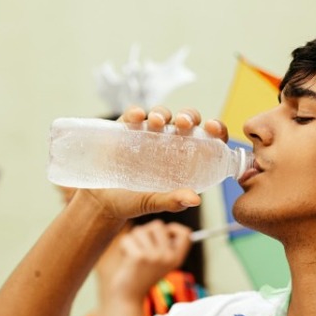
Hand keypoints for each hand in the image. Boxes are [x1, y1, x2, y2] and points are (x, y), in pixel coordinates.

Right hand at [71, 106, 229, 221]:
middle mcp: (170, 142)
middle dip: (188, 116)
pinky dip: (136, 113)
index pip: (208, 139)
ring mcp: (148, 134)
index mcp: (186, 158)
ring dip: (163, 113)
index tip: (212, 128)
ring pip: (162, 115)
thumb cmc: (133, 202)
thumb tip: (195, 200)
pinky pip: (133, 115)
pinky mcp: (126, 128)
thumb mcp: (153, 202)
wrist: (100, 200)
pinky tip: (137, 117)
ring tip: (157, 122)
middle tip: (184, 124)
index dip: (215, 130)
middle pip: (187, 121)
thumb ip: (173, 201)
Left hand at [108, 220, 192, 303]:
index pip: (185, 233)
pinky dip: (123, 246)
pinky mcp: (139, 257)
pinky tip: (125, 258)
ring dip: (133, 240)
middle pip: (158, 225)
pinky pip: (128, 238)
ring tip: (132, 255)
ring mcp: (154, 257)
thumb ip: (165, 246)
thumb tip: (165, 226)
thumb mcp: (160, 262)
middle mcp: (168, 257)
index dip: (173, 228)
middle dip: (146, 232)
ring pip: (140, 230)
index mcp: (176, 258)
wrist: (129, 297)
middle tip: (141, 247)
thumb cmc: (142, 276)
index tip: (164, 233)